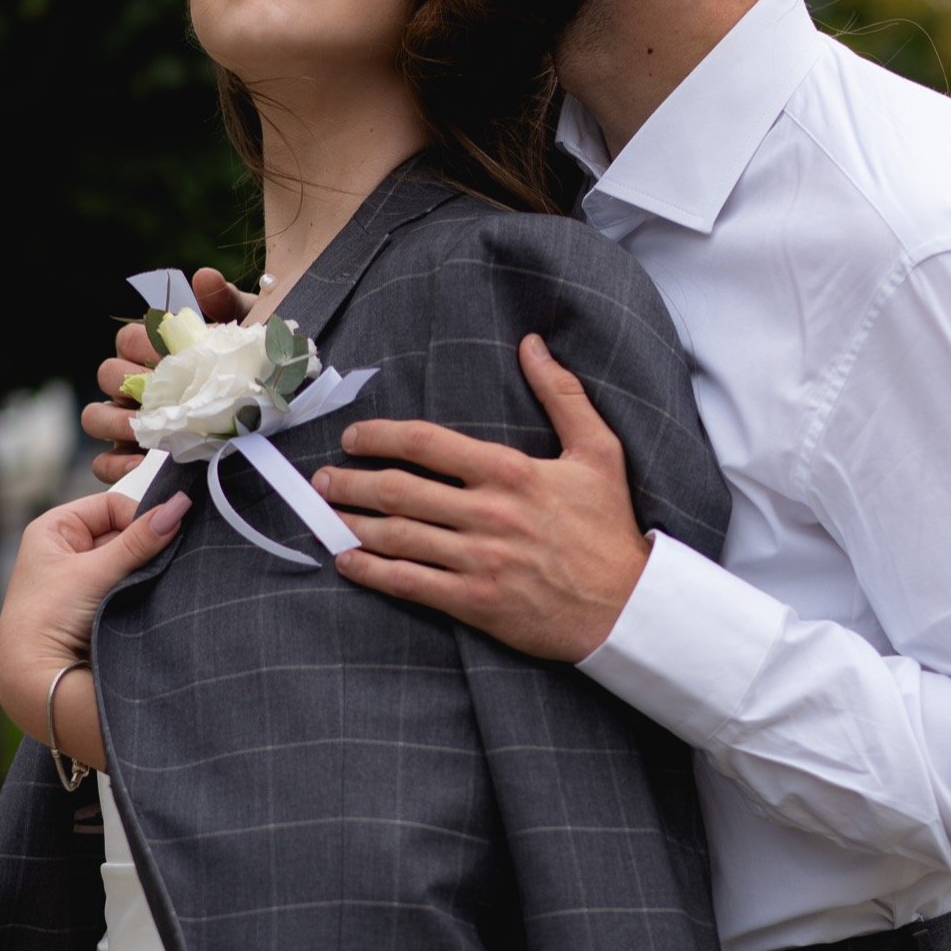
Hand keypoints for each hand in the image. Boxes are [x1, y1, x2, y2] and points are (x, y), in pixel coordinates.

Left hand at [0, 486, 189, 755]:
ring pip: (129, 561)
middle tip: (162, 561)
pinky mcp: (96, 604)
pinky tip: (146, 598)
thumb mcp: (96, 571)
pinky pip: (129, 585)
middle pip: (122, 533)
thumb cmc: (47, 617)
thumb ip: (139, 540)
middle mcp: (66, 550)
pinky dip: (140, 589)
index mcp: (54, 529)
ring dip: (143, 571)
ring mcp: (81, 579)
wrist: (35, 677)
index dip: (137, 517)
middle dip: (143, 547)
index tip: (159, 536)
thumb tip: (178, 506)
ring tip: (147, 585)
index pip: (110, 505)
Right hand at [86, 267, 249, 483]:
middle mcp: (133, 384)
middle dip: (127, 383)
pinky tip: (142, 464)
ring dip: (114, 422)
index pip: (127, 339)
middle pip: (106, 374)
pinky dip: (114, 464)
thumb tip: (203, 278)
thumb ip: (227, 303)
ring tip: (148, 431)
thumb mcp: (248, 335)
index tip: (171, 355)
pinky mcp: (130, 457)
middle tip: (160, 396)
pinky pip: (103, 463)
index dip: (142, 345)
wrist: (272, 416)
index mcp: (153, 351)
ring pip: (94, 416)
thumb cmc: (252, 369)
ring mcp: (127, 421)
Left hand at [313, 336, 649, 661]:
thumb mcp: (599, 451)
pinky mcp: (476, 601)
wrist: (627, 606)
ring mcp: (480, 560)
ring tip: (325, 513)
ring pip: (398, 537)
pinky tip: (348, 563)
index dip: (381, 436)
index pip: (428, 444)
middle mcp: (489, 514)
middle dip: (351, 482)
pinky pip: (410, 584)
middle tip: (323, 479)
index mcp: (511, 472)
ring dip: (352, 523)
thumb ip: (563, 394)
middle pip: (400, 490)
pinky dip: (372, 572)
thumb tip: (534, 344)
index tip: (355, 438)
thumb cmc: (610, 528)